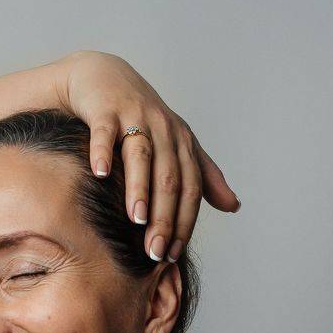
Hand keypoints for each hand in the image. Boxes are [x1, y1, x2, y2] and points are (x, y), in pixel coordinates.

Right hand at [53, 50, 239, 264]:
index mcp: (181, 143)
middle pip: (169, 178)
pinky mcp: (104, 109)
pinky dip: (102, 152)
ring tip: (137, 220)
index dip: (184, 222)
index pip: (189, 189)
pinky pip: (104, 132)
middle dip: (164, 217)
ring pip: (141, 155)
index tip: (172, 255)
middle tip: (155, 253)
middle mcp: (162, 129)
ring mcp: (133, 116)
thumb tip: (234, 206)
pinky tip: (99, 174)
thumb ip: (204, 177)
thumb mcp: (177, 145)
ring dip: (139, 188)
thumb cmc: (141, 118)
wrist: (103, 77)